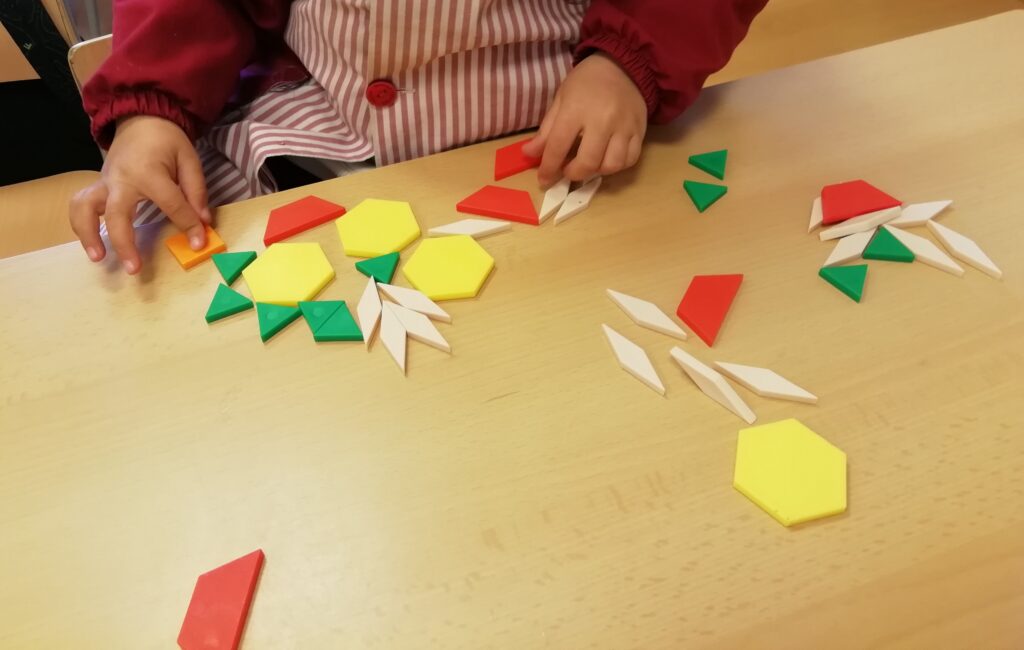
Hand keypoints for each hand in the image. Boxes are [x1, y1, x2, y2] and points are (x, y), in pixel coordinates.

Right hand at [70, 115, 209, 273]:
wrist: (141, 119)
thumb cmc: (167, 141)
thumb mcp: (189, 159)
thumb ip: (196, 192)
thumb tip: (202, 224)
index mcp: (148, 172)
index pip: (171, 204)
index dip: (187, 224)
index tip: (198, 243)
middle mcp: (121, 179)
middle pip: (115, 214)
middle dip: (123, 242)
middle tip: (133, 269)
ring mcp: (104, 183)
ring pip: (84, 208)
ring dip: (87, 234)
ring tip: (98, 258)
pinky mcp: (98, 187)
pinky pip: (80, 206)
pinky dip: (81, 225)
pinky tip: (93, 244)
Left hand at [523, 52, 646, 186]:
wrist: (623, 66)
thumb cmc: (586, 82)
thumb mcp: (561, 99)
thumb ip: (547, 129)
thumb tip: (529, 154)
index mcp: (576, 109)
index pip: (558, 146)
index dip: (549, 168)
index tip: (544, 180)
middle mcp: (602, 120)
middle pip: (588, 162)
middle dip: (574, 174)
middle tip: (568, 171)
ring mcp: (624, 126)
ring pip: (612, 165)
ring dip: (597, 172)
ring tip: (589, 164)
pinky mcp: (640, 130)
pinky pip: (630, 159)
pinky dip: (617, 166)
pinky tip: (607, 159)